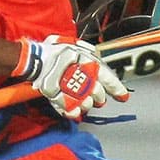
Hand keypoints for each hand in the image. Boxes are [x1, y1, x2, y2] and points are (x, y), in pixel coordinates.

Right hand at [13, 36, 128, 118]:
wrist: (35, 58)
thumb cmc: (56, 53)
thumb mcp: (76, 48)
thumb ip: (90, 58)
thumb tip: (104, 71)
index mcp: (86, 60)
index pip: (107, 76)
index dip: (117, 88)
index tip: (123, 97)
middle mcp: (79, 74)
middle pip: (98, 93)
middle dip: (99, 97)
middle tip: (96, 97)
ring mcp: (67, 86)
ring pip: (86, 103)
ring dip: (86, 105)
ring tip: (82, 101)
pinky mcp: (57, 96)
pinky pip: (70, 109)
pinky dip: (73, 111)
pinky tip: (74, 110)